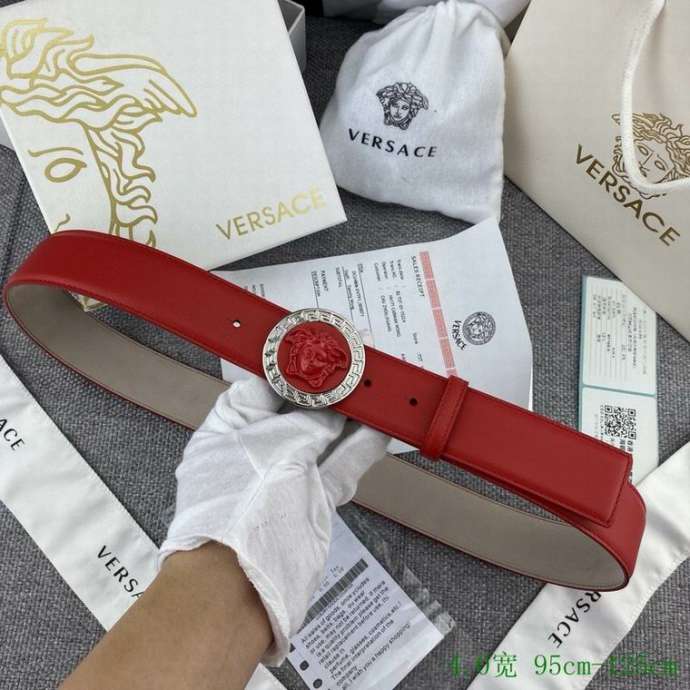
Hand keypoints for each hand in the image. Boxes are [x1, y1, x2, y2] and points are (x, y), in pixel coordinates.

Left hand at [159, 377, 388, 664]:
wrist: (237, 591)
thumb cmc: (239, 509)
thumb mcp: (278, 446)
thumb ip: (311, 421)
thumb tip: (334, 408)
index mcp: (231, 426)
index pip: (264, 381)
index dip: (294, 364)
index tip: (324, 348)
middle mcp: (256, 448)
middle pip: (298, 408)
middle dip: (329, 389)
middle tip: (359, 365)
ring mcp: (284, 476)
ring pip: (324, 437)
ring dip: (351, 416)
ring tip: (376, 392)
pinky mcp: (310, 503)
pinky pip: (340, 467)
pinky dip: (360, 449)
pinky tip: (379, 430)